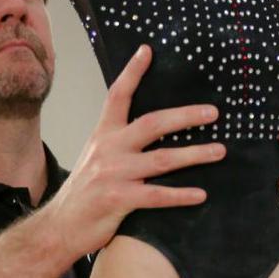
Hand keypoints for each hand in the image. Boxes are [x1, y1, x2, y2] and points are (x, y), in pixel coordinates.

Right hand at [43, 45, 225, 259]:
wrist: (59, 227)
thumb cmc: (84, 191)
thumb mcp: (96, 155)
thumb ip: (119, 140)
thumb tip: (152, 127)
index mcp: (103, 133)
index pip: (118, 94)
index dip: (132, 72)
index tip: (148, 50)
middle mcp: (109, 147)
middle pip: (151, 123)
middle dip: (185, 116)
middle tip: (212, 112)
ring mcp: (114, 173)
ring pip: (162, 158)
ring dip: (195, 154)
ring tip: (219, 151)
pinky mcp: (119, 199)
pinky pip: (157, 195)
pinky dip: (180, 194)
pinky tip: (200, 193)